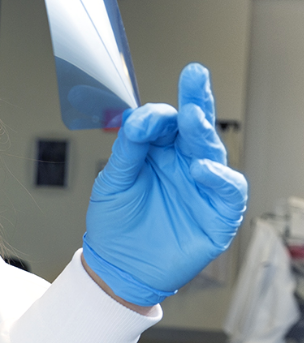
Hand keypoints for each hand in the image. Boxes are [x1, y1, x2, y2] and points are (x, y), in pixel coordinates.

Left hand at [81, 63, 247, 307]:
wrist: (118, 267)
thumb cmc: (116, 222)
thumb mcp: (114, 180)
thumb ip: (129, 148)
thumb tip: (142, 117)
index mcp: (161, 152)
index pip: (168, 122)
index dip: (159, 114)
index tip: (145, 116)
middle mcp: (186, 164)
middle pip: (196, 128)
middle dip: (197, 99)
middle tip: (194, 75)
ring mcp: (204, 187)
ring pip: (213, 153)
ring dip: (204, 134)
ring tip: (192, 119)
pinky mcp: (218, 215)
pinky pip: (228, 192)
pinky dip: (218, 178)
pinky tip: (200, 168)